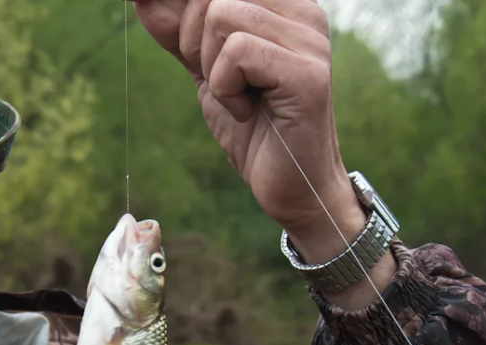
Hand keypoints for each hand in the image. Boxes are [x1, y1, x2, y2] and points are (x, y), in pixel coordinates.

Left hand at [130, 0, 368, 265]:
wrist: (289, 186)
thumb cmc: (252, 127)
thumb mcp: (204, 69)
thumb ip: (177, 29)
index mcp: (282, 3)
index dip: (180, 9)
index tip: (180, 48)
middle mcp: (302, 11)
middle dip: (191, 39)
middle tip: (219, 82)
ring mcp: (308, 39)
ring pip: (220, 15)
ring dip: (211, 68)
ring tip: (238, 98)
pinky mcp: (305, 73)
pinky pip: (236, 53)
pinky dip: (225, 88)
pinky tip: (247, 111)